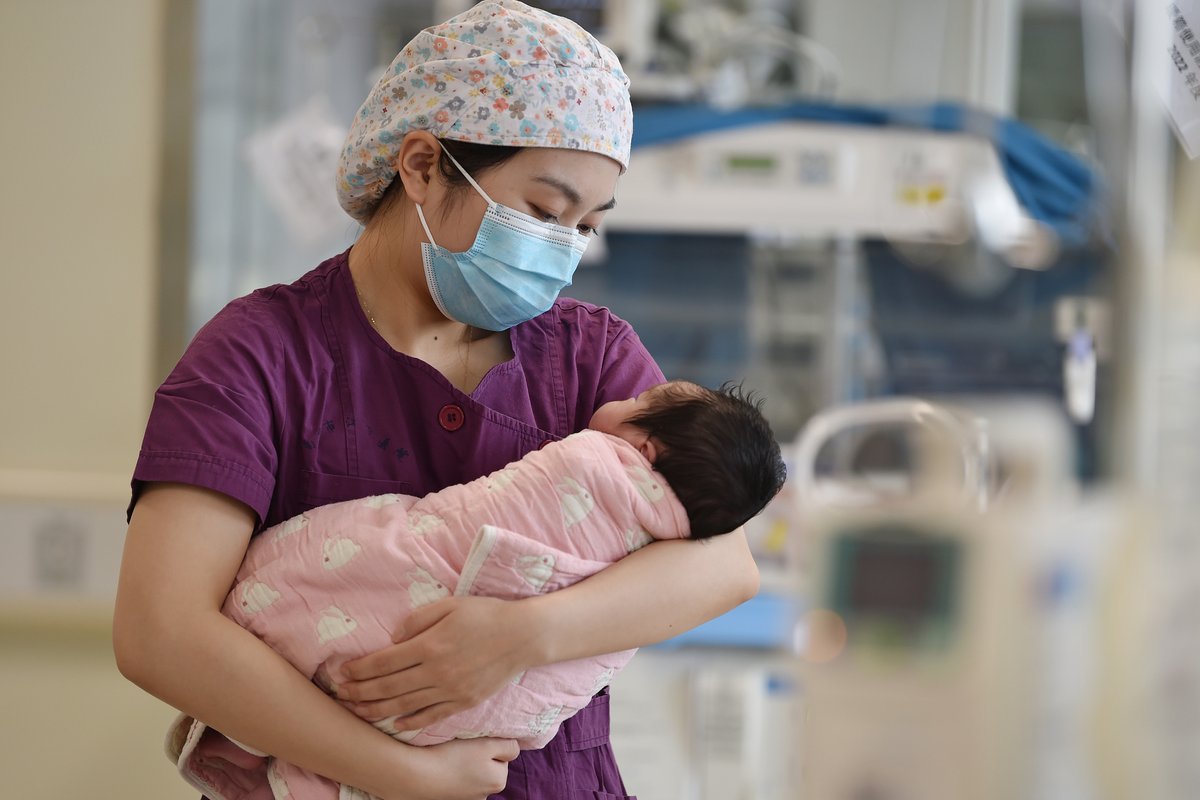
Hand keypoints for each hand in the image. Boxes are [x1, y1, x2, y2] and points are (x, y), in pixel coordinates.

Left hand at [337, 596, 542, 728]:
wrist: (523, 636)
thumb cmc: (486, 615)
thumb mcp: (450, 605)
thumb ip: (417, 620)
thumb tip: (392, 638)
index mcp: (430, 645)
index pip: (384, 661)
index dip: (360, 669)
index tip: (343, 671)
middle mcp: (436, 671)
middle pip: (388, 686)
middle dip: (360, 691)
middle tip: (340, 694)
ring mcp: (450, 690)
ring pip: (404, 705)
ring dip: (376, 709)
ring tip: (356, 711)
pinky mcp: (463, 702)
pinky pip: (431, 716)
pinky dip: (410, 722)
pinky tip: (395, 724)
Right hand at [380, 737, 517, 799]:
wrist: (417, 775)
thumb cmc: (453, 757)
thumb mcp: (486, 745)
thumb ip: (508, 746)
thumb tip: (515, 747)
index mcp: (498, 781)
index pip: (504, 754)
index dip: (491, 743)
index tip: (476, 741)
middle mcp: (486, 795)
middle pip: (488, 764)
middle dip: (479, 755)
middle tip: (463, 747)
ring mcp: (467, 798)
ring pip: (472, 772)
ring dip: (465, 763)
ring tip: (450, 756)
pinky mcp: (450, 797)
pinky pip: (457, 779)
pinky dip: (452, 772)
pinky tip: (442, 766)